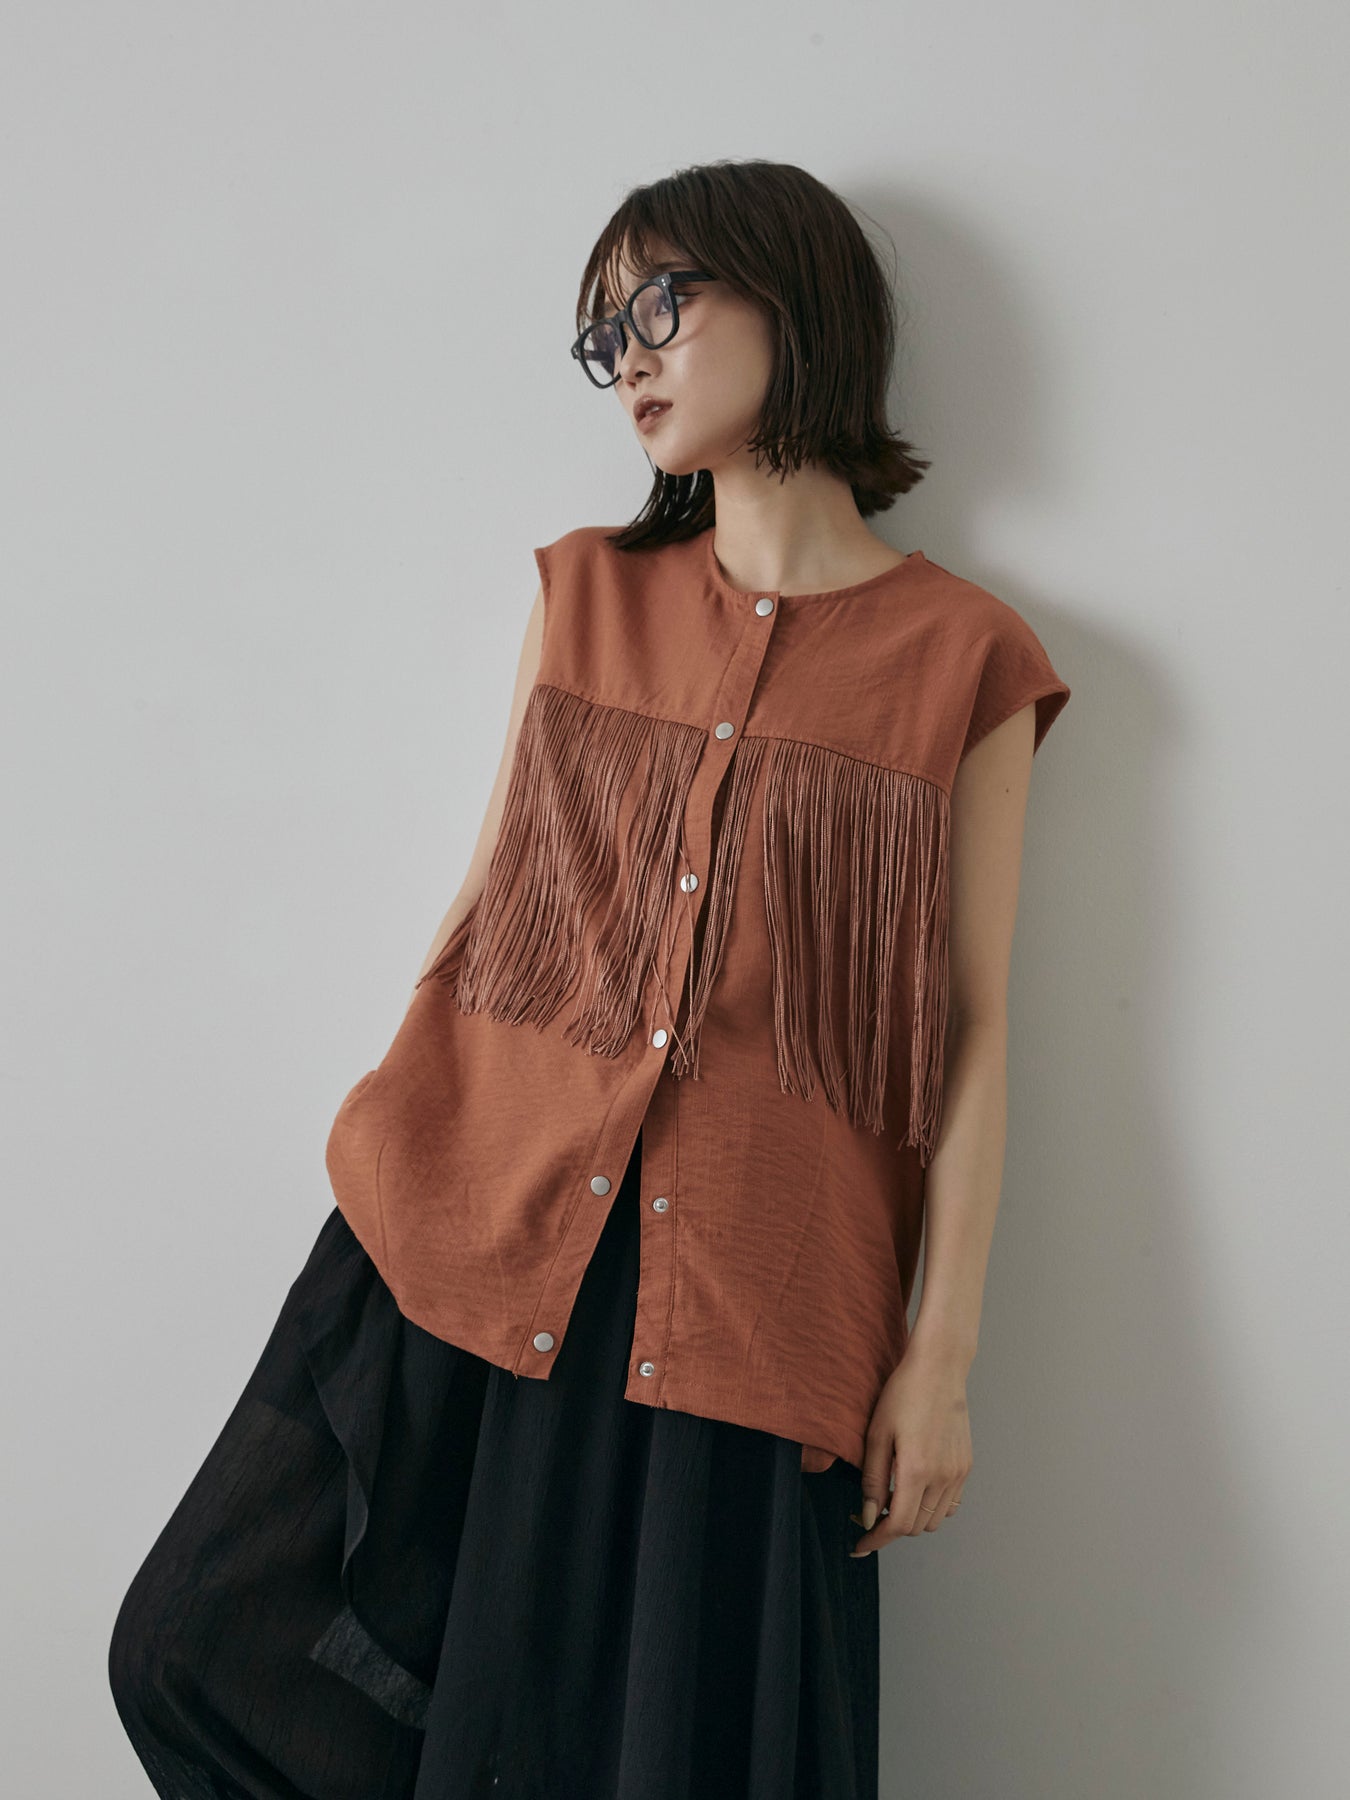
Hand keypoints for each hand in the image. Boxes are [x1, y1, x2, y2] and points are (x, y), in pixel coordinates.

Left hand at [848, 1341, 972, 1554]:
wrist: (939, 1369)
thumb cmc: (903, 1394)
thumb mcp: (877, 1434)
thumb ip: (872, 1479)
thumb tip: (866, 1516)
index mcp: (917, 1470)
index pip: (897, 1525)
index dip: (876, 1540)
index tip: (859, 1546)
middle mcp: (942, 1477)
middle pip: (916, 1527)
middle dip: (890, 1528)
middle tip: (868, 1515)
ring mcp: (958, 1473)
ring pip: (934, 1520)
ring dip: (912, 1520)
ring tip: (891, 1501)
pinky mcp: (966, 1466)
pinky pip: (950, 1505)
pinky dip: (931, 1508)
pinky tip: (915, 1492)